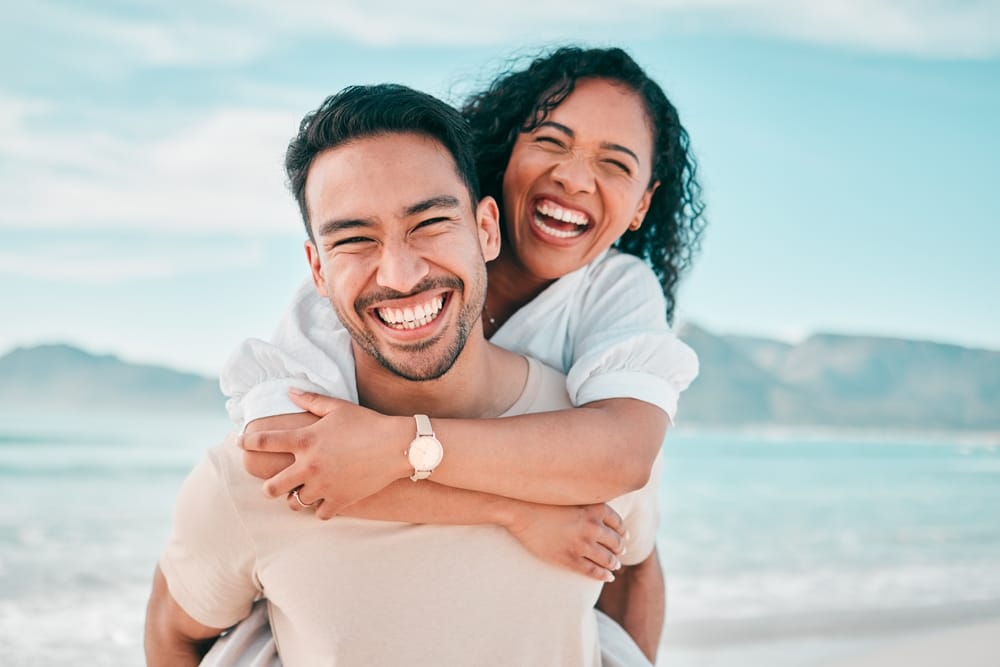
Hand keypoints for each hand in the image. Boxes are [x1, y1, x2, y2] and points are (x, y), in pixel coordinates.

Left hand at [239, 389, 409, 518]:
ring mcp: (323, 486)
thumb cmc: (367, 422)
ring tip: (301, 493)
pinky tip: (324, 500)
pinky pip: (319, 514)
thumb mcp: (338, 407)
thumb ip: (310, 400)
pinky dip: (320, 509)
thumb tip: (289, 392)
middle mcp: (309, 466)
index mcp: (305, 440)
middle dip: (268, 486)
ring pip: (293, 504)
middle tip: (274, 483)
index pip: (264, 442)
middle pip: (271, 487)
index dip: (247, 442)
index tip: (241, 443)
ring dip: (295, 498)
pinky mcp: (340, 500)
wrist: (397, 446)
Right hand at [505, 502, 625, 581]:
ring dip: (614, 563)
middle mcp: (592, 527)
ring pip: (608, 559)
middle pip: (616, 543)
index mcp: (595, 509)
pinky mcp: (569, 559)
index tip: (624, 537)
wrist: (521, 510)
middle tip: (621, 552)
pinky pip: (593, 571)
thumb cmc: (545, 500)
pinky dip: (604, 575)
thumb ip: (589, 504)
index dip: (623, 533)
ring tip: (614, 565)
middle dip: (620, 549)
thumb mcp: (573, 497)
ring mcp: (581, 544)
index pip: (619, 524)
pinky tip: (608, 577)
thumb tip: (603, 514)